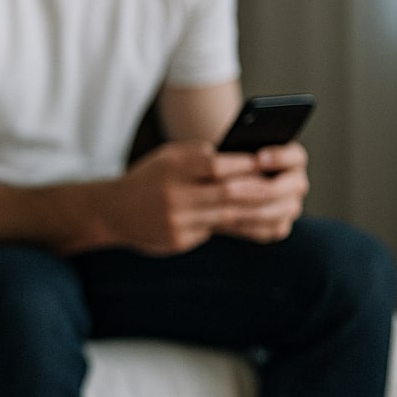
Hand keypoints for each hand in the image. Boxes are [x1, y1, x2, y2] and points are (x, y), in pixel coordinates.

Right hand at [93, 141, 265, 255]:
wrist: (112, 210)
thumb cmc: (150, 178)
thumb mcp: (169, 158)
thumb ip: (201, 157)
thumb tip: (248, 162)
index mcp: (173, 167)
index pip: (216, 165)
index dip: (246, 165)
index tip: (267, 163)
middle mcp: (173, 194)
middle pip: (228, 193)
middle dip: (261, 190)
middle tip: (283, 187)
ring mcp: (176, 220)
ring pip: (227, 216)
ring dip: (257, 211)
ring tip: (279, 206)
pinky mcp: (178, 240)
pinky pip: (214, 232)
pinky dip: (235, 226)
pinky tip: (254, 223)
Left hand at [212, 141, 308, 242]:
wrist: (219, 182)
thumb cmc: (227, 156)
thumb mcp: (229, 147)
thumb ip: (235, 144)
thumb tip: (228, 145)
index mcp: (292, 158)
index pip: (295, 157)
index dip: (279, 158)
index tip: (259, 158)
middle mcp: (296, 183)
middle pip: (279, 189)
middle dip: (251, 189)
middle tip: (227, 188)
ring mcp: (290, 207)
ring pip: (271, 213)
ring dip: (244, 209)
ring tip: (220, 205)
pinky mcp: (278, 226)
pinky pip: (263, 231)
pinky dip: (242, 225)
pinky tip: (222, 219)